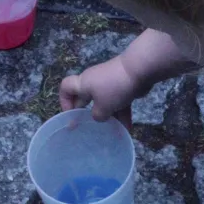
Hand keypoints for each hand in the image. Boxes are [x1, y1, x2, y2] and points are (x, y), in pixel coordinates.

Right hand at [61, 29, 198, 126]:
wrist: (139, 70)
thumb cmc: (114, 88)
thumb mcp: (103, 107)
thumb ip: (97, 116)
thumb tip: (99, 118)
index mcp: (83, 84)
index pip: (65, 88)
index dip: (64, 101)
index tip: (71, 116)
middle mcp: (93, 83)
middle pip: (85, 99)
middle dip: (88, 115)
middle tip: (89, 130)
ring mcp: (108, 84)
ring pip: (104, 104)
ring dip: (109, 118)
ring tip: (113, 133)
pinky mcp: (122, 87)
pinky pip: (118, 103)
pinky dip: (121, 114)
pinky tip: (127, 128)